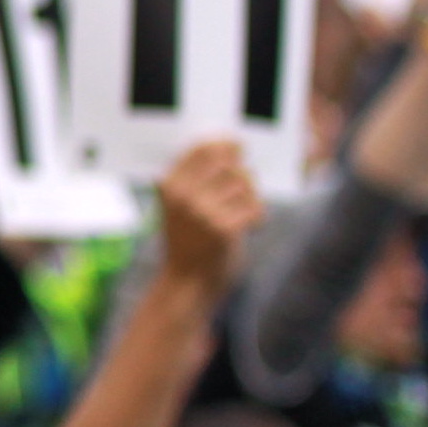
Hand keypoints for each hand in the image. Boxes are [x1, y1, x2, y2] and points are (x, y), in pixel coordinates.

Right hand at [156, 139, 262, 298]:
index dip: (224, 145)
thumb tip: (232, 146)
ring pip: (245, 185)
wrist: (187, 281)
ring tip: (242, 214)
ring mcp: (203, 212)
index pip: (201, 149)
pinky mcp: (225, 229)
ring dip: (251, 198)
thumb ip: (195, 178)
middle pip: (229, 164)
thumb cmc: (188, 239)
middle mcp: (183, 196)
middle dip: (242, 175)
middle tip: (242, 189)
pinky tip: (250, 228)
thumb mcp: (178, 206)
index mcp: (169, 186)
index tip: (236, 146)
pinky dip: (258, 216)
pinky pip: (255, 207)